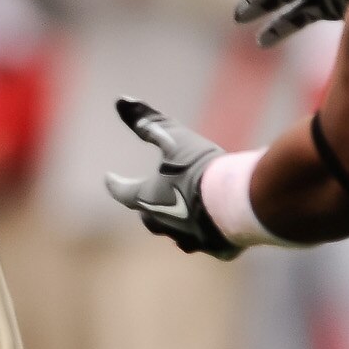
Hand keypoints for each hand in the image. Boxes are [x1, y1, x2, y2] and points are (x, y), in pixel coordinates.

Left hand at [102, 98, 241, 259]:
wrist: (239, 201)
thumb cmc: (200, 168)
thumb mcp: (173, 138)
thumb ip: (148, 120)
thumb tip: (121, 99)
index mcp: (148, 200)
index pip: (123, 193)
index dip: (116, 184)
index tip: (109, 179)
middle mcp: (164, 224)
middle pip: (149, 219)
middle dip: (148, 209)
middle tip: (147, 202)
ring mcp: (192, 240)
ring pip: (179, 235)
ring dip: (179, 225)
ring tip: (184, 216)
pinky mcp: (218, 249)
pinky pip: (210, 242)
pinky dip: (211, 234)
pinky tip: (217, 229)